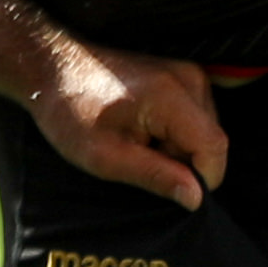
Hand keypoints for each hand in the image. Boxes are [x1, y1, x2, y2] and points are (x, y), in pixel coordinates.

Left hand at [23, 30, 226, 208]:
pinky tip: (142, 130)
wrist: (53, 68)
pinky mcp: (183, 75)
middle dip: (183, 163)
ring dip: (176, 148)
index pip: (214, 148)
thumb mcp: (105, 157)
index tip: (169, 190)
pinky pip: (196, 118)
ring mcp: (188, 73)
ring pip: (204, 132)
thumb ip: (155, 176)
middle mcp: (188, 78)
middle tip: (138, 159)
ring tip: (136, 142)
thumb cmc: (70, 112)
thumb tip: (196, 198)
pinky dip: (173, 133)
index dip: (201, 179)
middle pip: (211, 141)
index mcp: (170, 96)